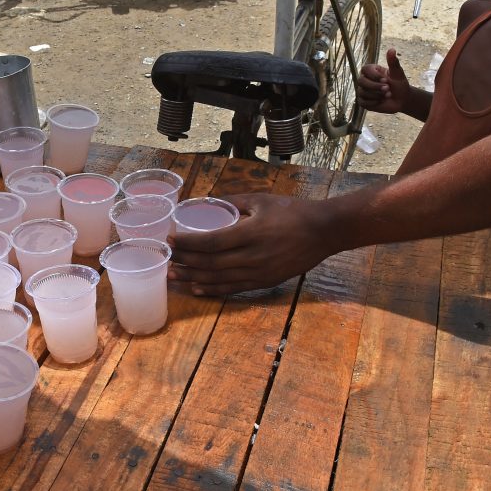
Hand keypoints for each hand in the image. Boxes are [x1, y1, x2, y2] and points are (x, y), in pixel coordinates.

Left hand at [167, 193, 333, 295]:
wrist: (324, 231)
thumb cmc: (292, 212)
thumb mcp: (261, 200)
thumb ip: (233, 201)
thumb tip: (207, 201)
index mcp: (251, 233)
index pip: (212, 242)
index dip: (189, 243)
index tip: (171, 240)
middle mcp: (253, 256)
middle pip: (210, 263)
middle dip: (185, 262)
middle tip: (165, 259)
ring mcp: (259, 272)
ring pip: (219, 279)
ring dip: (193, 279)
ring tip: (173, 277)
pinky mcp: (265, 282)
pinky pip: (233, 289)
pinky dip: (213, 290)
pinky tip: (197, 289)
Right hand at [356, 48, 410, 113]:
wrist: (401, 99)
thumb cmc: (399, 84)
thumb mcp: (397, 73)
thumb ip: (393, 62)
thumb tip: (392, 49)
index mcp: (371, 71)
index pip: (365, 69)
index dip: (374, 75)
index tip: (385, 79)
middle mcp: (364, 80)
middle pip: (361, 81)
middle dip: (375, 86)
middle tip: (388, 89)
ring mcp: (362, 91)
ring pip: (362, 92)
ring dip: (377, 95)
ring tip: (388, 95)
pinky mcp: (362, 101)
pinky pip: (363, 102)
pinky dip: (374, 102)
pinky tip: (381, 101)